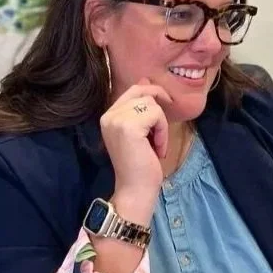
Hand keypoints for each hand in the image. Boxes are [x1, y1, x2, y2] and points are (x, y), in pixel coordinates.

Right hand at [100, 79, 172, 224]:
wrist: (135, 190)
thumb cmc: (140, 164)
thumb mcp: (140, 130)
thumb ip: (140, 108)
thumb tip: (145, 81)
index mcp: (108, 116)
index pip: (132, 90)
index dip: (151, 93)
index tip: (164, 106)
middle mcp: (108, 115)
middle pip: (142, 93)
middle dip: (159, 109)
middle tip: (162, 129)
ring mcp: (116, 120)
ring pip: (151, 104)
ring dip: (161, 125)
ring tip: (157, 145)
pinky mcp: (128, 127)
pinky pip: (156, 115)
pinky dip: (163, 132)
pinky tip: (157, 149)